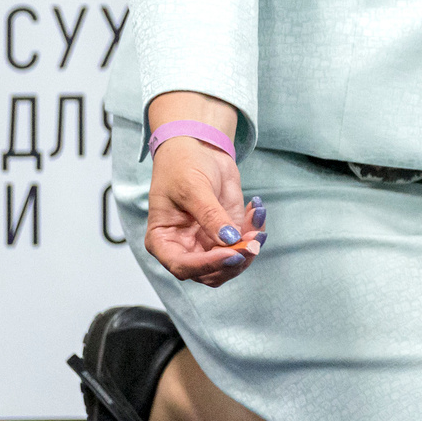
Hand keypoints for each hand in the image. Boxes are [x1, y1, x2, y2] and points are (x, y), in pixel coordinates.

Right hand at [144, 137, 264, 287]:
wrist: (198, 147)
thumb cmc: (183, 165)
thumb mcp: (194, 188)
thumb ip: (210, 215)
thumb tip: (229, 239)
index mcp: (163, 241)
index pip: (182, 266)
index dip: (208, 264)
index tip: (231, 253)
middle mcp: (184, 248)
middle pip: (210, 272)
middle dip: (235, 259)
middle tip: (253, 241)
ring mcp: (207, 243)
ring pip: (230, 264)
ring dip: (249, 248)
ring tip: (257, 220)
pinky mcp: (226, 233)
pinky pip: (244, 245)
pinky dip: (255, 232)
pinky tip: (258, 210)